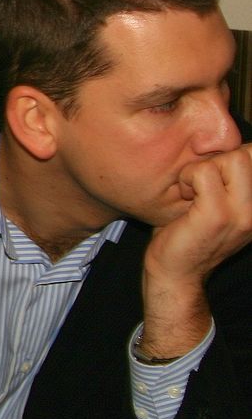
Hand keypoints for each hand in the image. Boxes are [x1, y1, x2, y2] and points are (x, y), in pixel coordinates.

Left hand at [142, 144, 251, 356]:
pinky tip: (183, 198)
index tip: (209, 179)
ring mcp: (242, 213)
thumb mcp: (213, 203)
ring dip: (200, 170)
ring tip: (190, 192)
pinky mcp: (217, 215)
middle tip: (198, 184)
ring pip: (231, 159)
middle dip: (217, 160)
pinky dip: (187, 178)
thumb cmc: (186, 233)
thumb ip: (223, 179)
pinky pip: (204, 173)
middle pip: (249, 153)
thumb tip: (220, 145)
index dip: (231, 157)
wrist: (175, 274)